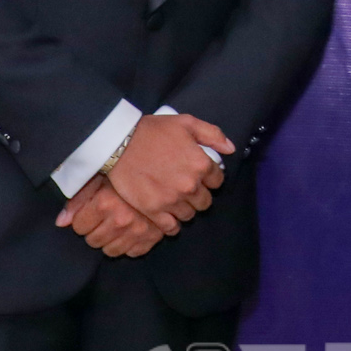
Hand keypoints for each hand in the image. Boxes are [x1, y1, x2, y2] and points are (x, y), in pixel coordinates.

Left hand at [56, 173, 168, 256]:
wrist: (161, 165)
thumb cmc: (125, 169)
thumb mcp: (98, 177)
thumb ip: (77, 199)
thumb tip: (60, 222)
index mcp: (105, 203)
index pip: (79, 227)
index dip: (82, 218)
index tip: (90, 209)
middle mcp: (121, 219)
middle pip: (93, 241)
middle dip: (94, 230)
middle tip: (103, 216)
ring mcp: (139, 231)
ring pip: (111, 251)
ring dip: (110, 239)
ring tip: (115, 223)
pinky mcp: (153, 237)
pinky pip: (133, 252)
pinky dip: (130, 244)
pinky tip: (130, 230)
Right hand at [106, 112, 232, 224]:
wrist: (120, 142)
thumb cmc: (153, 130)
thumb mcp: (187, 123)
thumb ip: (213, 134)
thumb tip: (230, 149)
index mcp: (201, 164)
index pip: (218, 181)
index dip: (210, 178)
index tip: (200, 176)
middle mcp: (190, 186)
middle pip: (205, 202)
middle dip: (198, 195)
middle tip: (186, 187)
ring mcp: (172, 200)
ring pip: (190, 215)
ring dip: (185, 208)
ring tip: (175, 199)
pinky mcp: (154, 211)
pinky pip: (171, 227)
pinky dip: (172, 224)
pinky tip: (167, 216)